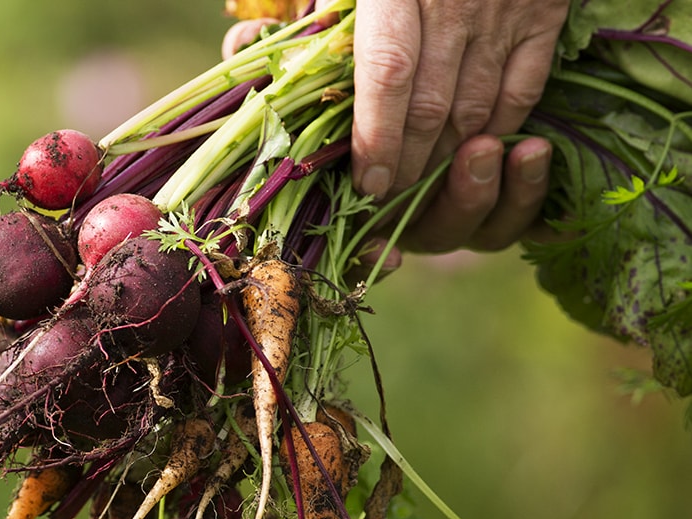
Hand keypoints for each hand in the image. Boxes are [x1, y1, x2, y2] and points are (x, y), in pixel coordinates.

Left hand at [344, 0, 568, 251]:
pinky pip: (520, 91)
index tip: (366, 184)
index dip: (376, 138)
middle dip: (406, 166)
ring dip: (444, 158)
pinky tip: (469, 150)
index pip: (387, 75)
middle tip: (384, 200)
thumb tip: (272, 59)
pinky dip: (493, 130)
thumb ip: (323, 10)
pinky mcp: (546, 11)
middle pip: (430, 106)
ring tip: (418, 183)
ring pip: (474, 109)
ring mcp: (505, 8)